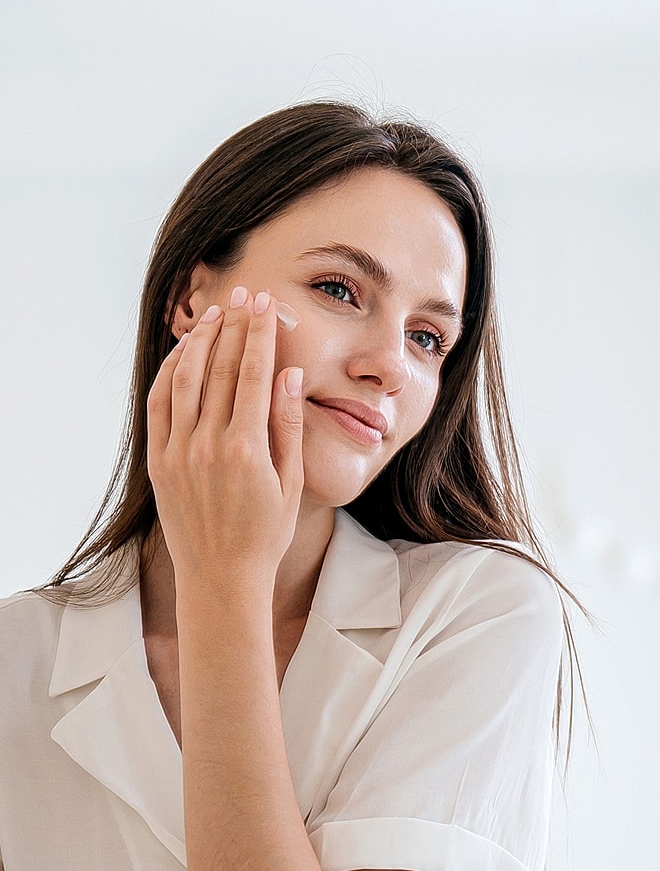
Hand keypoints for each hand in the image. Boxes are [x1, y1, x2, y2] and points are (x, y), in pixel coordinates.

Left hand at [146, 287, 304, 588]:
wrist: (221, 576)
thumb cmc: (265, 533)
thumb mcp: (291, 483)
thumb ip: (289, 426)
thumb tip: (288, 376)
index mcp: (246, 448)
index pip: (252, 373)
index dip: (259, 333)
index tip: (265, 304)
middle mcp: (207, 444)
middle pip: (219, 367)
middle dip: (233, 325)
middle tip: (244, 294)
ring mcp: (178, 451)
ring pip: (184, 378)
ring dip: (200, 340)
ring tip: (215, 313)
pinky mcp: (159, 460)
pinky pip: (160, 403)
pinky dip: (170, 372)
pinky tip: (184, 353)